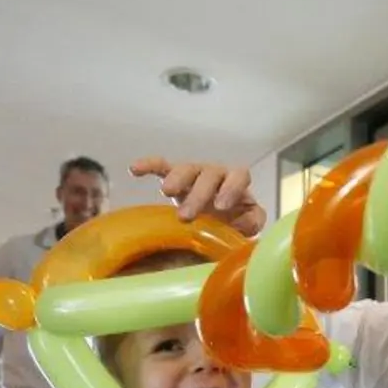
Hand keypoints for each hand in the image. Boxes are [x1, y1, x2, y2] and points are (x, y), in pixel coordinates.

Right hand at [128, 157, 267, 236]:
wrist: (216, 220)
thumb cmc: (233, 219)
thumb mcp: (248, 222)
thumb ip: (253, 220)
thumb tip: (241, 222)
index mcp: (236, 183)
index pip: (239, 176)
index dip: (231, 188)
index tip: (220, 206)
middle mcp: (216, 174)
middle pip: (209, 174)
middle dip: (198, 194)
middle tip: (186, 215)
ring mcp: (194, 173)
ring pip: (186, 168)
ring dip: (177, 179)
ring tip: (166, 193)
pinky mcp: (173, 176)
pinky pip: (161, 166)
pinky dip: (149, 165)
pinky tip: (134, 169)